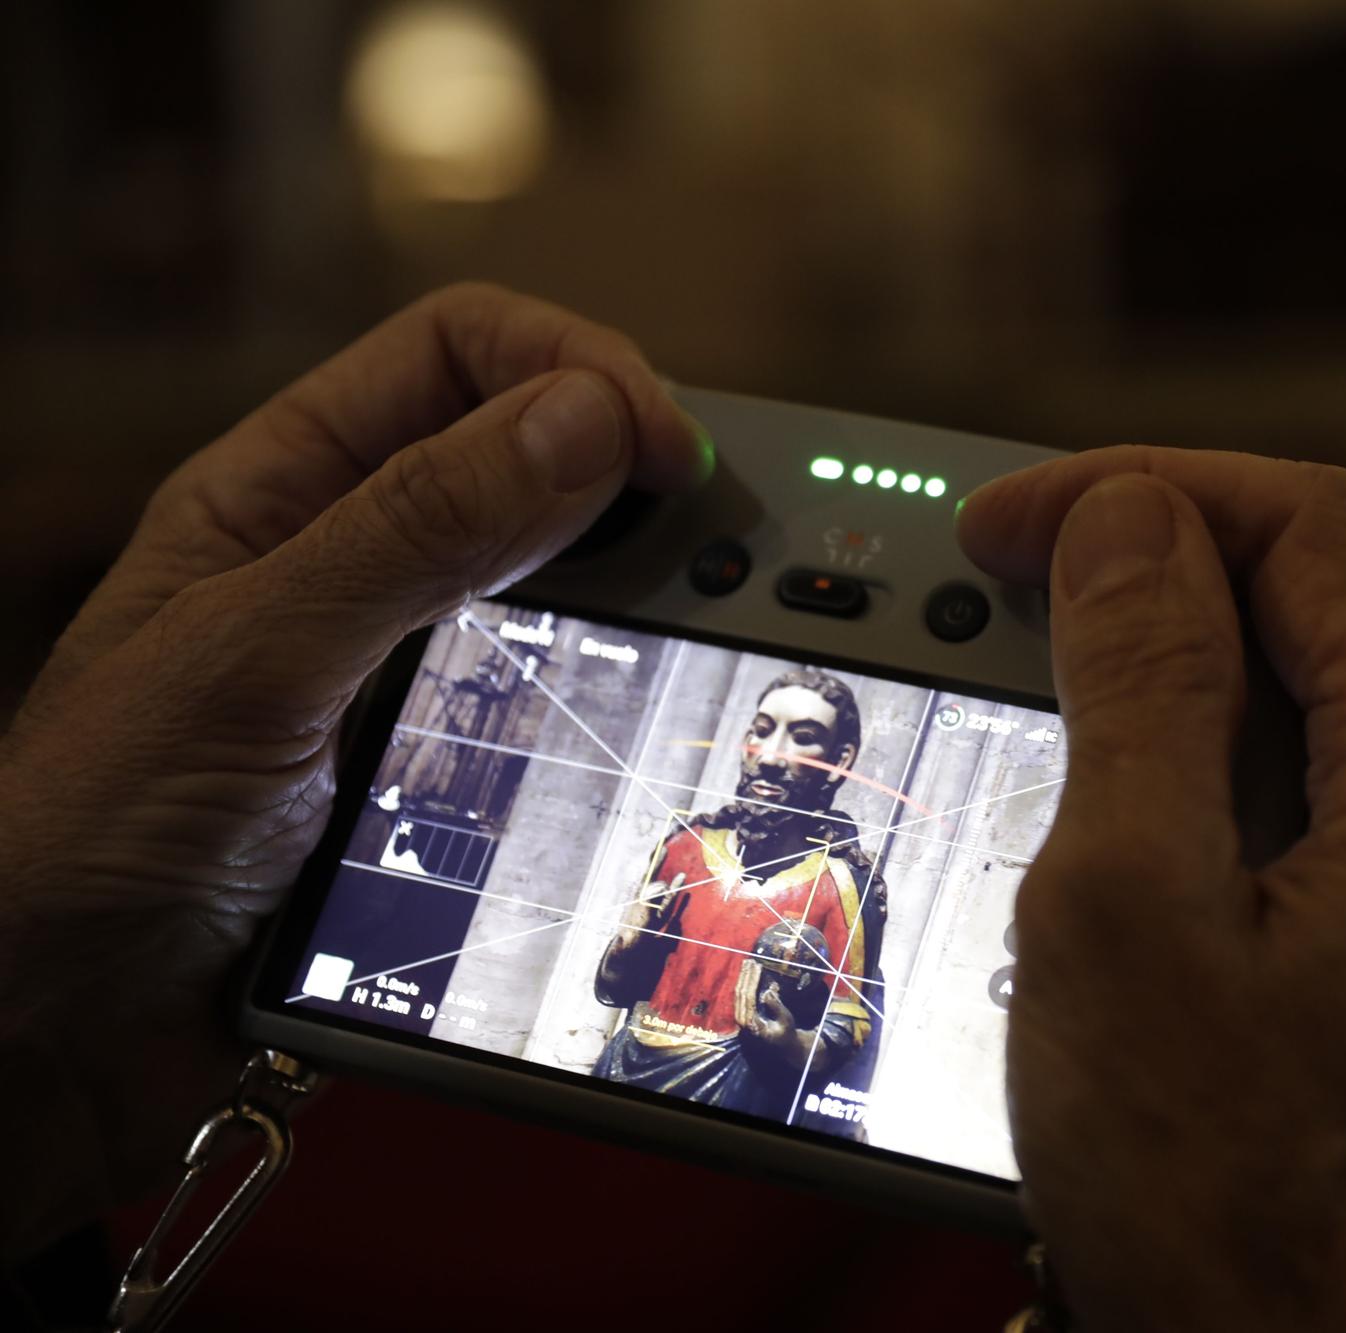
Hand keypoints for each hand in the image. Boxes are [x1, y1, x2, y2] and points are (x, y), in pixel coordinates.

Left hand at [0, 283, 708, 1257]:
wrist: (51, 1029)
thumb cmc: (88, 827)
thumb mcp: (255, 656)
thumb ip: (416, 533)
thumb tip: (586, 421)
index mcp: (287, 486)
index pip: (462, 352)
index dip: (577, 368)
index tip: (670, 450)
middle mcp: (356, 558)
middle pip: (534, 454)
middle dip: (641, 474)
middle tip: (735, 541)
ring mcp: (402, 664)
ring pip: (563, 579)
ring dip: (650, 587)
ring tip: (729, 618)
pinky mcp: (437, 768)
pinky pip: (558, 695)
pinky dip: (627, 686)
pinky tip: (663, 703)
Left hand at [734, 964, 797, 1041]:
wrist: (782, 1044)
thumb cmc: (786, 1032)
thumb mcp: (786, 1021)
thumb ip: (776, 1007)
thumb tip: (767, 992)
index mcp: (752, 1024)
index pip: (749, 998)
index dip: (752, 980)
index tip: (758, 967)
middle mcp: (742, 1021)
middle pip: (741, 993)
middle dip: (746, 975)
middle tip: (751, 960)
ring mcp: (740, 1017)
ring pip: (738, 993)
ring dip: (743, 977)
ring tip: (747, 963)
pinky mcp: (742, 1014)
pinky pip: (740, 996)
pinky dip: (743, 983)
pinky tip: (746, 973)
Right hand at [958, 448, 1345, 1332]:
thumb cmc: (1214, 1192)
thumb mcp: (1127, 908)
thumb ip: (1143, 688)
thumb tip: (1131, 523)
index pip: (1315, 534)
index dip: (1148, 491)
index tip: (1003, 527)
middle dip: (1202, 533)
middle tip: (1057, 550)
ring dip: (1231, 624)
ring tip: (1097, 626)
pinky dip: (1248, 724)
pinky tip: (1159, 762)